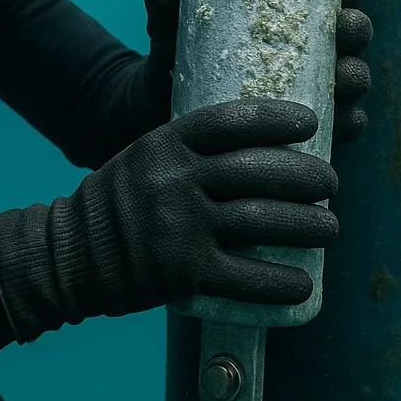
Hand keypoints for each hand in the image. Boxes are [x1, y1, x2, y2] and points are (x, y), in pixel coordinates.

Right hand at [0, 99, 337, 342]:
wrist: (70, 253)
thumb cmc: (116, 201)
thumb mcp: (144, 156)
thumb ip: (188, 150)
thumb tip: (252, 140)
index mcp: (165, 143)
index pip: (231, 121)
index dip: (276, 118)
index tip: (311, 122)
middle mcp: (175, 179)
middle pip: (258, 170)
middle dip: (307, 175)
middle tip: (330, 182)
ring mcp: (180, 225)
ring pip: (263, 221)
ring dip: (308, 225)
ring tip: (330, 226)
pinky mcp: (183, 271)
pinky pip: (246, 276)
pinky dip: (281, 281)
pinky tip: (305, 282)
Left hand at [141, 0, 372, 142]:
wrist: (157, 110)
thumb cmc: (172, 55)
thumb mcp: (168, 23)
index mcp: (282, 13)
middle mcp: (305, 50)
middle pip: (349, 32)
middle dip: (356, 27)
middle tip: (344, 25)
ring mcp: (308, 90)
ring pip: (350, 78)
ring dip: (356, 73)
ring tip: (345, 73)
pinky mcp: (302, 130)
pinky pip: (341, 127)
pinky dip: (350, 122)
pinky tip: (346, 120)